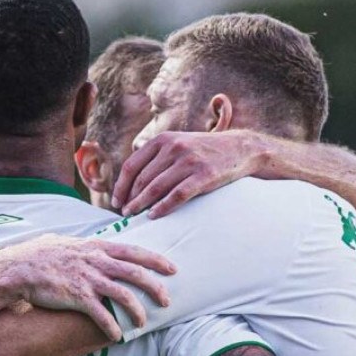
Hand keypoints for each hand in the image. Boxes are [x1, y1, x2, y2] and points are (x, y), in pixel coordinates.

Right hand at [0, 233, 175, 341]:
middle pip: (135, 272)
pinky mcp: (76, 296)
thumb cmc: (39, 254)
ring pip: (123, 294)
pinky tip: (117, 335)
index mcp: (95, 247)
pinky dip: (112, 326)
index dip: (156, 260)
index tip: (172, 269)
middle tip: (167, 299)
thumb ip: (84, 245)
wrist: (18, 268)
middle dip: (155, 286)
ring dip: (137, 310)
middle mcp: (95, 261)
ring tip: (143, 322)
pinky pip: (101, 314)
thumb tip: (92, 243)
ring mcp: (87, 278)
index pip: (133, 251)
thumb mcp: (65, 242)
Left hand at [112, 130, 268, 217]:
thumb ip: (155, 157)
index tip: (116, 201)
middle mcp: (173, 148)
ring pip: (156, 188)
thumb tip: (129, 183)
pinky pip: (177, 195)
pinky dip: (163, 207)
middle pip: (142, 179)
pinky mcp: (204, 175)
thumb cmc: (202, 151)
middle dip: (130, 198)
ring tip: (134, 215)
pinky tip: (154, 215)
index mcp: (162, 140)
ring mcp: (189, 161)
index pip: (132, 166)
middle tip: (125, 212)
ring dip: (141, 204)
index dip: (121, 186)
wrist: (239, 148)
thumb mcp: (176, 144)